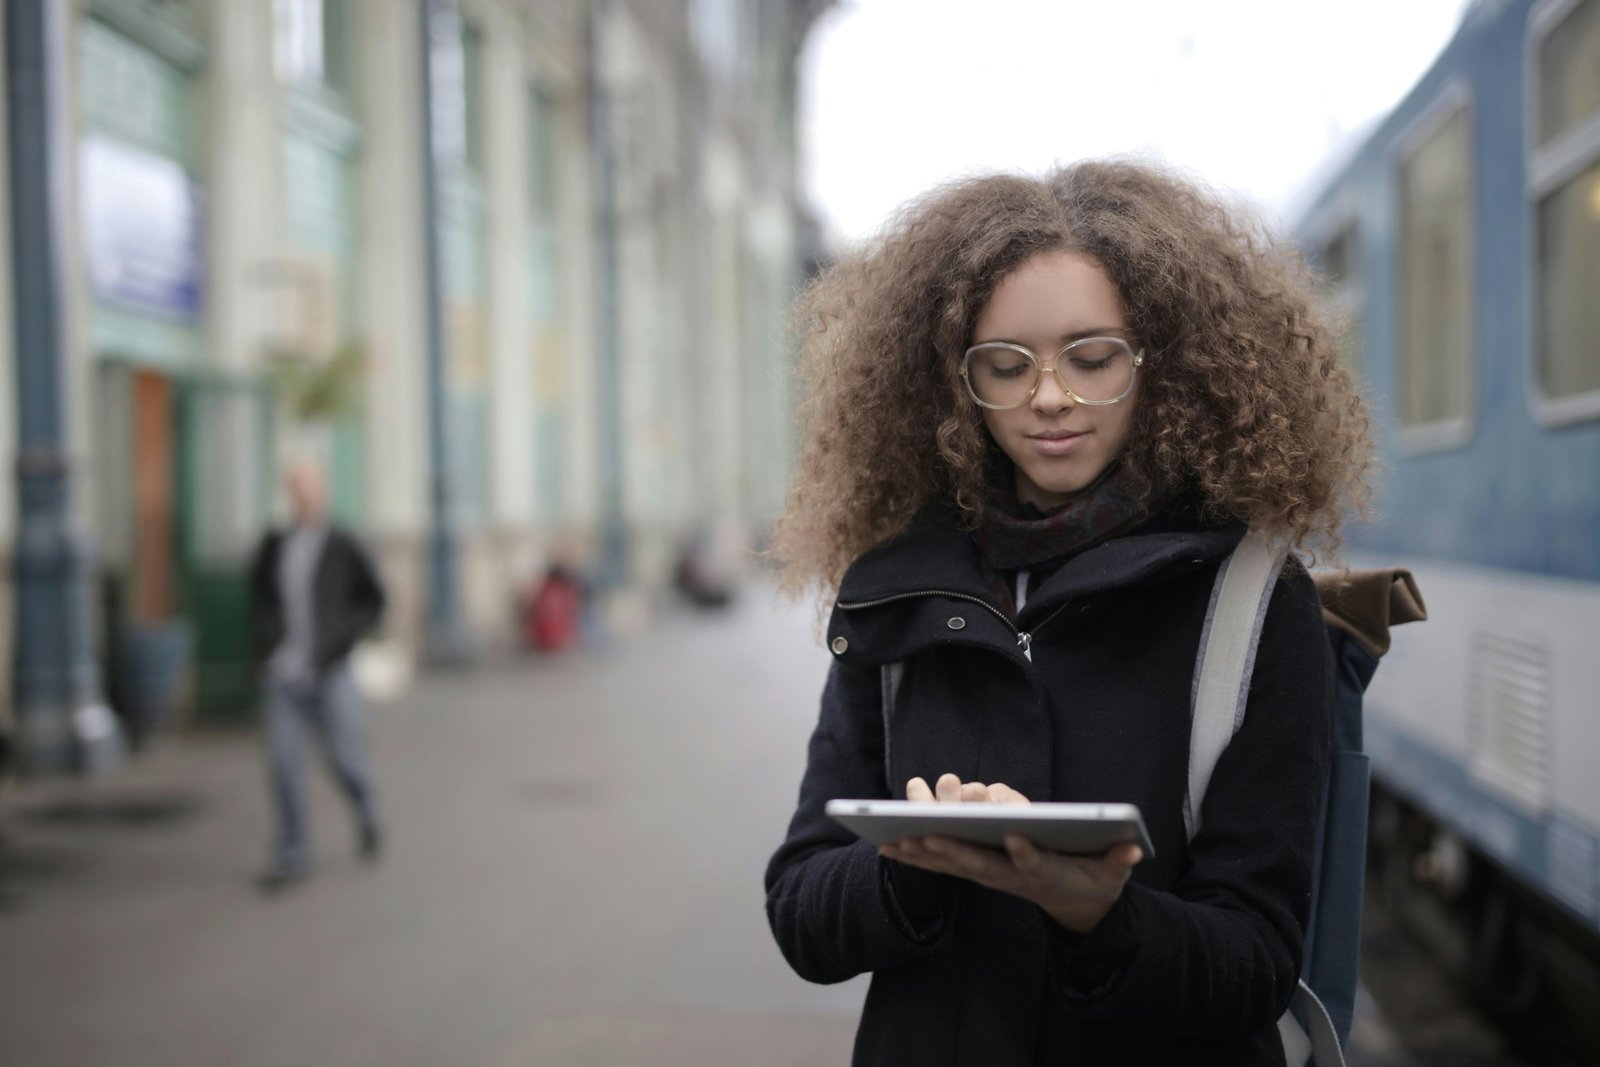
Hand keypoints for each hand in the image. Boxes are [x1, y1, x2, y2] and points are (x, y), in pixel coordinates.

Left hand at [879, 772, 1142, 933]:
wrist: (1076, 905)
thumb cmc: (1093, 879)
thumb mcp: (1112, 872)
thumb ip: (1120, 859)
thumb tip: (1134, 848)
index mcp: (1047, 871)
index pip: (1035, 861)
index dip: (1025, 851)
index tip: (1015, 835)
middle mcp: (1013, 876)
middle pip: (981, 864)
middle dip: (954, 850)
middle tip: (928, 835)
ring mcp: (992, 877)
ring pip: (953, 866)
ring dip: (923, 855)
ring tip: (893, 840)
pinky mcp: (978, 873)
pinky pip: (942, 866)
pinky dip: (915, 858)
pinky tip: (887, 847)